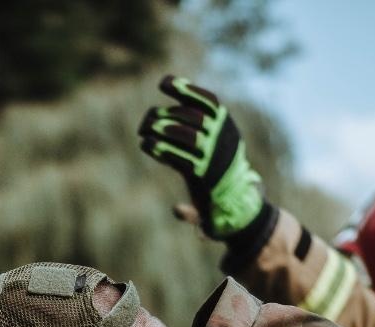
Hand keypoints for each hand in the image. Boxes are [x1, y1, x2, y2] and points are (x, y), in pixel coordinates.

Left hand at [138, 76, 263, 238]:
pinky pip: (180, 159)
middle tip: (148, 118)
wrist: (230, 194)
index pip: (207, 100)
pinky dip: (161, 150)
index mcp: (224, 122)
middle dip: (166, 113)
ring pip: (187, 136)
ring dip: (163, 130)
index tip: (162, 83)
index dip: (185, 89)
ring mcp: (214, 155)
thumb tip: (164, 91)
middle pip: (192, 117)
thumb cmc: (212, 159)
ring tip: (145, 131)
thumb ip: (190, 114)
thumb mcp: (209, 133)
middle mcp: (222, 136)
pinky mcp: (203, 174)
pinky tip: (146, 145)